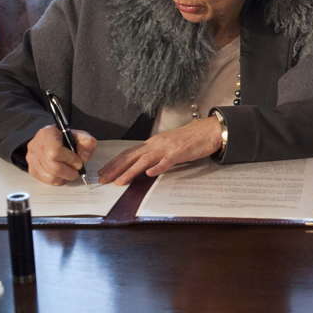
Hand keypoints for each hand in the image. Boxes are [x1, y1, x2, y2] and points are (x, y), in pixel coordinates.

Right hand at [25, 125, 96, 185]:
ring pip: (50, 176)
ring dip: (64, 177)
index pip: (55, 152)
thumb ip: (87, 143)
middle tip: (76, 169)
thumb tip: (83, 158)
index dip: (70, 159)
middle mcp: (36, 145)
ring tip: (70, 171)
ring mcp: (32, 158)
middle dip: (69, 171)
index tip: (78, 161)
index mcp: (47, 134)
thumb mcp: (80, 136)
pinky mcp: (32, 169)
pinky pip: (47, 181)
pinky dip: (58, 180)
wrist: (52, 140)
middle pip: (53, 167)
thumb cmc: (66, 138)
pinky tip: (63, 174)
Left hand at [99, 118, 223, 185]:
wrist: (209, 130)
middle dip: (115, 168)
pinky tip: (150, 174)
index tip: (104, 172)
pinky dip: (158, 167)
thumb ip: (156, 155)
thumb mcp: (168, 146)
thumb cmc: (190, 139)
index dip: (114, 163)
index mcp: (153, 143)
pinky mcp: (181, 152)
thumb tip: (144, 166)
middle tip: (103, 179)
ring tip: (120, 182)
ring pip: (144, 160)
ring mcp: (168, 148)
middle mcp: (156, 144)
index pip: (129, 153)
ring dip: (130, 171)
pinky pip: (168, 161)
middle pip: (131, 156)